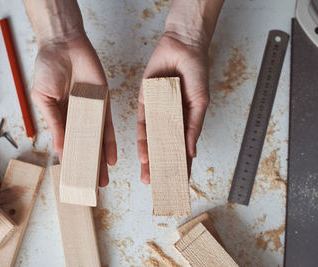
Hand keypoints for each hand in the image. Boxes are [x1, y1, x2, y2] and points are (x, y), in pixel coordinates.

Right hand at [31, 34, 116, 186]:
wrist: (63, 44)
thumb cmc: (48, 68)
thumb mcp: (44, 98)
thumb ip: (54, 123)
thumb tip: (59, 149)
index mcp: (61, 118)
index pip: (67, 145)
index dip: (70, 162)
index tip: (73, 179)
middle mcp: (78, 118)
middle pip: (85, 147)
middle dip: (89, 166)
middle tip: (93, 186)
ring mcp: (92, 111)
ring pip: (98, 141)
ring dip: (101, 160)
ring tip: (103, 179)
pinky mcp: (104, 102)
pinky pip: (108, 125)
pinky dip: (110, 141)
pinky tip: (111, 157)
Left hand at [137, 32, 209, 183]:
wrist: (182, 48)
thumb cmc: (197, 73)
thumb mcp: (200, 103)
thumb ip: (194, 127)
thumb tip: (191, 152)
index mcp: (186, 121)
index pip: (183, 149)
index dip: (181, 167)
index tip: (179, 185)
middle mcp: (170, 120)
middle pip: (165, 148)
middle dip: (161, 167)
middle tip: (158, 186)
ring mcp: (157, 113)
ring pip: (152, 141)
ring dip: (150, 159)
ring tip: (148, 176)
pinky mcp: (145, 103)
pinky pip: (142, 125)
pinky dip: (143, 140)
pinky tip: (143, 154)